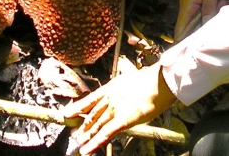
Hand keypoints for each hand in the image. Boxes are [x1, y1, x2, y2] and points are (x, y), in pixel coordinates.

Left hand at [61, 64, 175, 154]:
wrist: (159, 82)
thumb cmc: (153, 80)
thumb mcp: (135, 80)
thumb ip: (128, 89)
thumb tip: (129, 94)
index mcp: (112, 86)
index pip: (91, 99)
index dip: (79, 107)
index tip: (69, 112)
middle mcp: (110, 98)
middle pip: (92, 114)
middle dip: (82, 125)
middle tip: (74, 132)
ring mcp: (114, 109)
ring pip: (96, 125)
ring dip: (86, 135)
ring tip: (78, 142)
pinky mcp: (122, 121)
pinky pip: (105, 135)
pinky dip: (94, 144)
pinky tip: (86, 151)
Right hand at [174, 0, 228, 40]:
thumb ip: (209, 7)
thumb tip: (206, 26)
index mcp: (187, 6)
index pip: (180, 30)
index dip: (182, 44)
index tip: (187, 58)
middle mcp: (189, 8)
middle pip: (194, 29)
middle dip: (207, 29)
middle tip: (220, 21)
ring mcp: (197, 6)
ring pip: (205, 20)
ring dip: (216, 16)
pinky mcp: (204, 3)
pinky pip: (211, 12)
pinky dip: (219, 9)